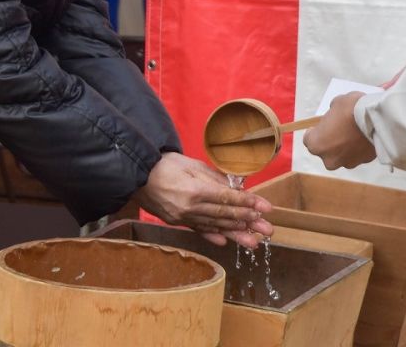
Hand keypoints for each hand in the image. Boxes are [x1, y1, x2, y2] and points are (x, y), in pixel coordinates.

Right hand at [132, 152, 273, 247]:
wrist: (137, 175)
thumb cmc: (165, 164)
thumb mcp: (192, 164)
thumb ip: (215, 178)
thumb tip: (236, 188)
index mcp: (195, 189)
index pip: (227, 199)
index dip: (248, 203)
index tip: (265, 208)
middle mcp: (190, 207)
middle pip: (224, 215)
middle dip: (249, 222)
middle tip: (268, 229)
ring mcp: (182, 217)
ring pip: (214, 226)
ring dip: (236, 234)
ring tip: (254, 242)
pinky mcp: (176, 222)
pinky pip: (198, 230)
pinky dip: (212, 236)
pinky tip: (225, 241)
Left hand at [303, 92, 376, 169]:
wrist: (377, 119)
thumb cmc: (351, 109)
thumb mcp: (336, 103)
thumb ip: (332, 114)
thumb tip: (335, 117)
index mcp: (316, 145)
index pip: (309, 140)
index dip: (315, 131)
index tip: (322, 126)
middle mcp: (329, 159)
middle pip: (326, 151)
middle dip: (330, 142)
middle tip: (339, 129)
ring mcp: (347, 163)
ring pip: (342, 155)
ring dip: (345, 146)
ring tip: (354, 132)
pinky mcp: (363, 162)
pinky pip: (357, 154)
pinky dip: (358, 148)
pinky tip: (364, 136)